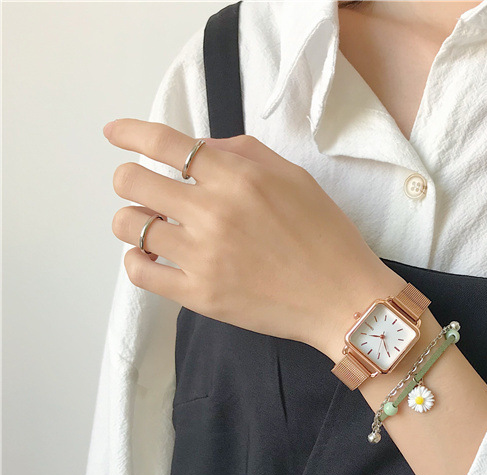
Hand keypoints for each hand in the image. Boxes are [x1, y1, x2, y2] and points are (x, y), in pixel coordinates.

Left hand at [104, 118, 400, 357]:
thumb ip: (245, 153)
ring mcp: (202, 257)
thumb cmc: (327, 236)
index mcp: (238, 178)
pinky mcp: (199, 295)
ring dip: (133, 219)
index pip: (165, 143)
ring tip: (154, 225)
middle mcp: (213, 212)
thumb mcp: (296, 178)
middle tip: (144, 188)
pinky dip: (136, 259)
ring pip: (129, 225)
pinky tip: (149, 256)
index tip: (115, 133)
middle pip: (133, 181)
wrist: (343, 300)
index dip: (130, 132)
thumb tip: (201, 149)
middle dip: (130, 178)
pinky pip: (140, 272)